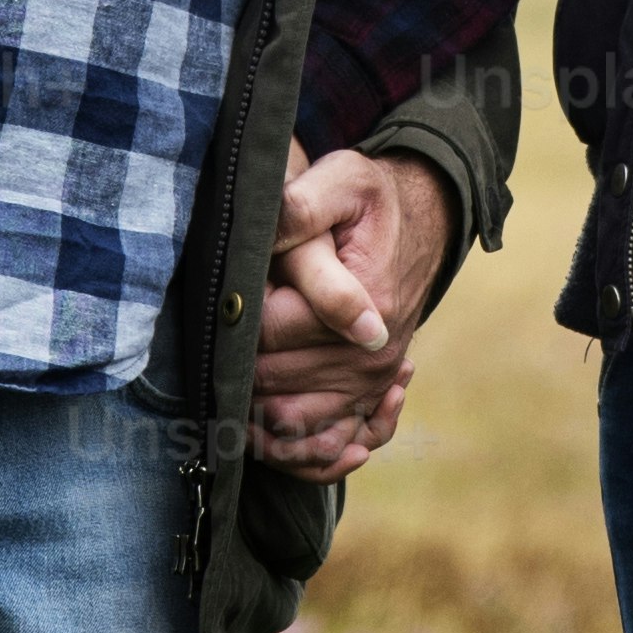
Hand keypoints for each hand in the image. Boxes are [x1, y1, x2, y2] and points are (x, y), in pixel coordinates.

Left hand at [250, 147, 455, 481]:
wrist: (421, 222)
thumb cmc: (370, 200)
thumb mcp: (341, 180)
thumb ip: (301, 209)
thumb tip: (264, 238)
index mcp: (364, 302)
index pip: (267, 333)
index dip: (232, 320)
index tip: (220, 297)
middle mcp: (372, 353)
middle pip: (272, 383)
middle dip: (232, 364)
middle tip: (210, 339)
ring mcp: (374, 381)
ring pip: (292, 424)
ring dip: (248, 416)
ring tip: (218, 385)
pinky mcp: (371, 395)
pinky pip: (326, 445)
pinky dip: (289, 451)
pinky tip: (254, 431)